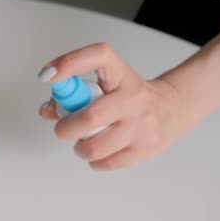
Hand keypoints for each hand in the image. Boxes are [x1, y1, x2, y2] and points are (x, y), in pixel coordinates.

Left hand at [38, 43, 192, 170]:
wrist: (172, 109)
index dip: (69, 63)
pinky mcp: (146, 149)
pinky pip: (106, 163)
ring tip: (84, 142)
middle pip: (90, 116)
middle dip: (65, 128)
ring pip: (95, 147)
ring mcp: (142, 125)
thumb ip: (73, 94)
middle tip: (62, 130)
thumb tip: (46, 111)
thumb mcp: (105, 84)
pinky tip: (100, 152)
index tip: (47, 75)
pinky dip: (95, 161)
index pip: (98, 57)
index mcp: (121, 75)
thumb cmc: (128, 97)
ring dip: (80, 148)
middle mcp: (134, 97)